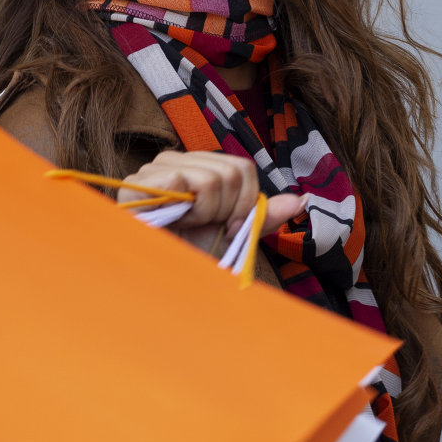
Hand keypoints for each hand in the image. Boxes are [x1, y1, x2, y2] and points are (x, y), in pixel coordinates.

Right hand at [120, 150, 302, 254]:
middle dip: (228, 210)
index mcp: (197, 167)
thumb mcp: (233, 235)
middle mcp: (175, 160)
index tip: (229, 227)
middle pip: (233, 171)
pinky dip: (190, 211)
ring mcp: (155, 169)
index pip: (242, 167)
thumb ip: (261, 216)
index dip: (245, 203)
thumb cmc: (190, 255)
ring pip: (214, 178)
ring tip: (187, 225)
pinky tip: (173, 222)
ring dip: (208, 213)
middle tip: (205, 227)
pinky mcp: (140, 182)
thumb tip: (300, 199)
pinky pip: (188, 183)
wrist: (158, 281)